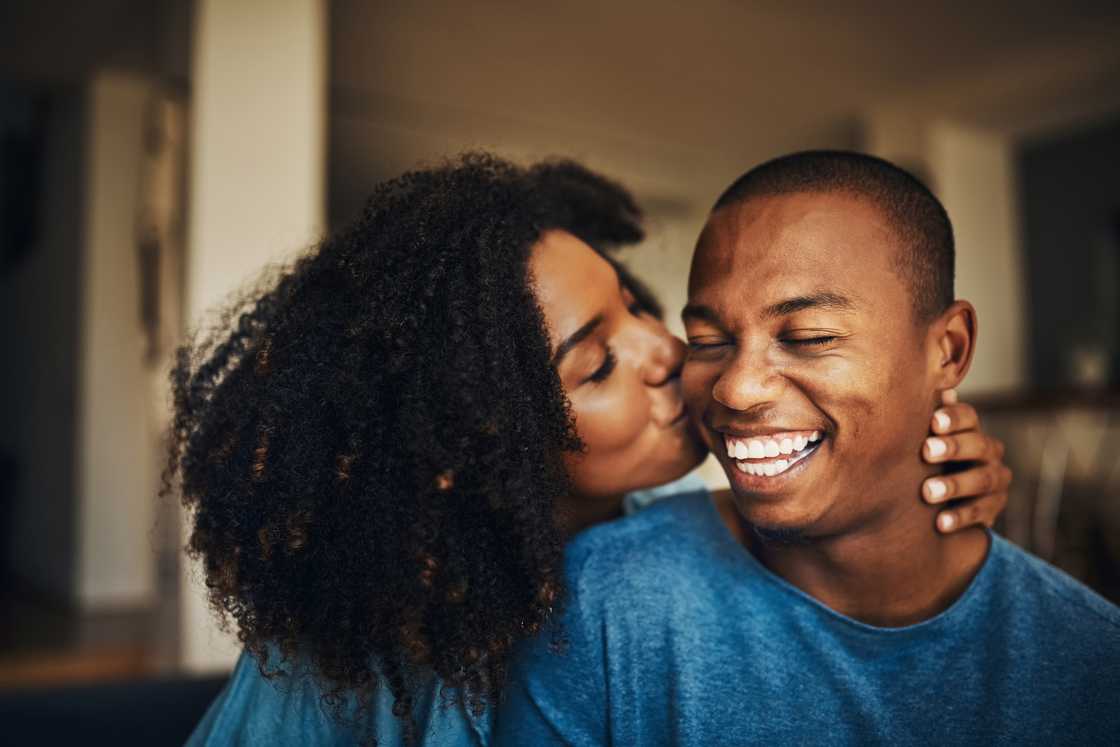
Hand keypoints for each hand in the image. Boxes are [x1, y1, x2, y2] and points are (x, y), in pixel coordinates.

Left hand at [920, 389, 1011, 533]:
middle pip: (979, 445)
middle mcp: (988, 451)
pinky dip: (962, 516)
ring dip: (955, 484)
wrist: (941, 497)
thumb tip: (923, 388)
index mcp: (969, 429)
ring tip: (929, 492)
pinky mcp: (994, 507)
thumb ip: (921, 417)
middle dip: (954, 447)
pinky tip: (941, 523)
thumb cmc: (924, 459)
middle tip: (927, 452)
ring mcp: (995, 479)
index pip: (969, 417)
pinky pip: (983, 511)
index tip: (933, 423)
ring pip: (984, 479)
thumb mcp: (922, 439)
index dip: (954, 418)